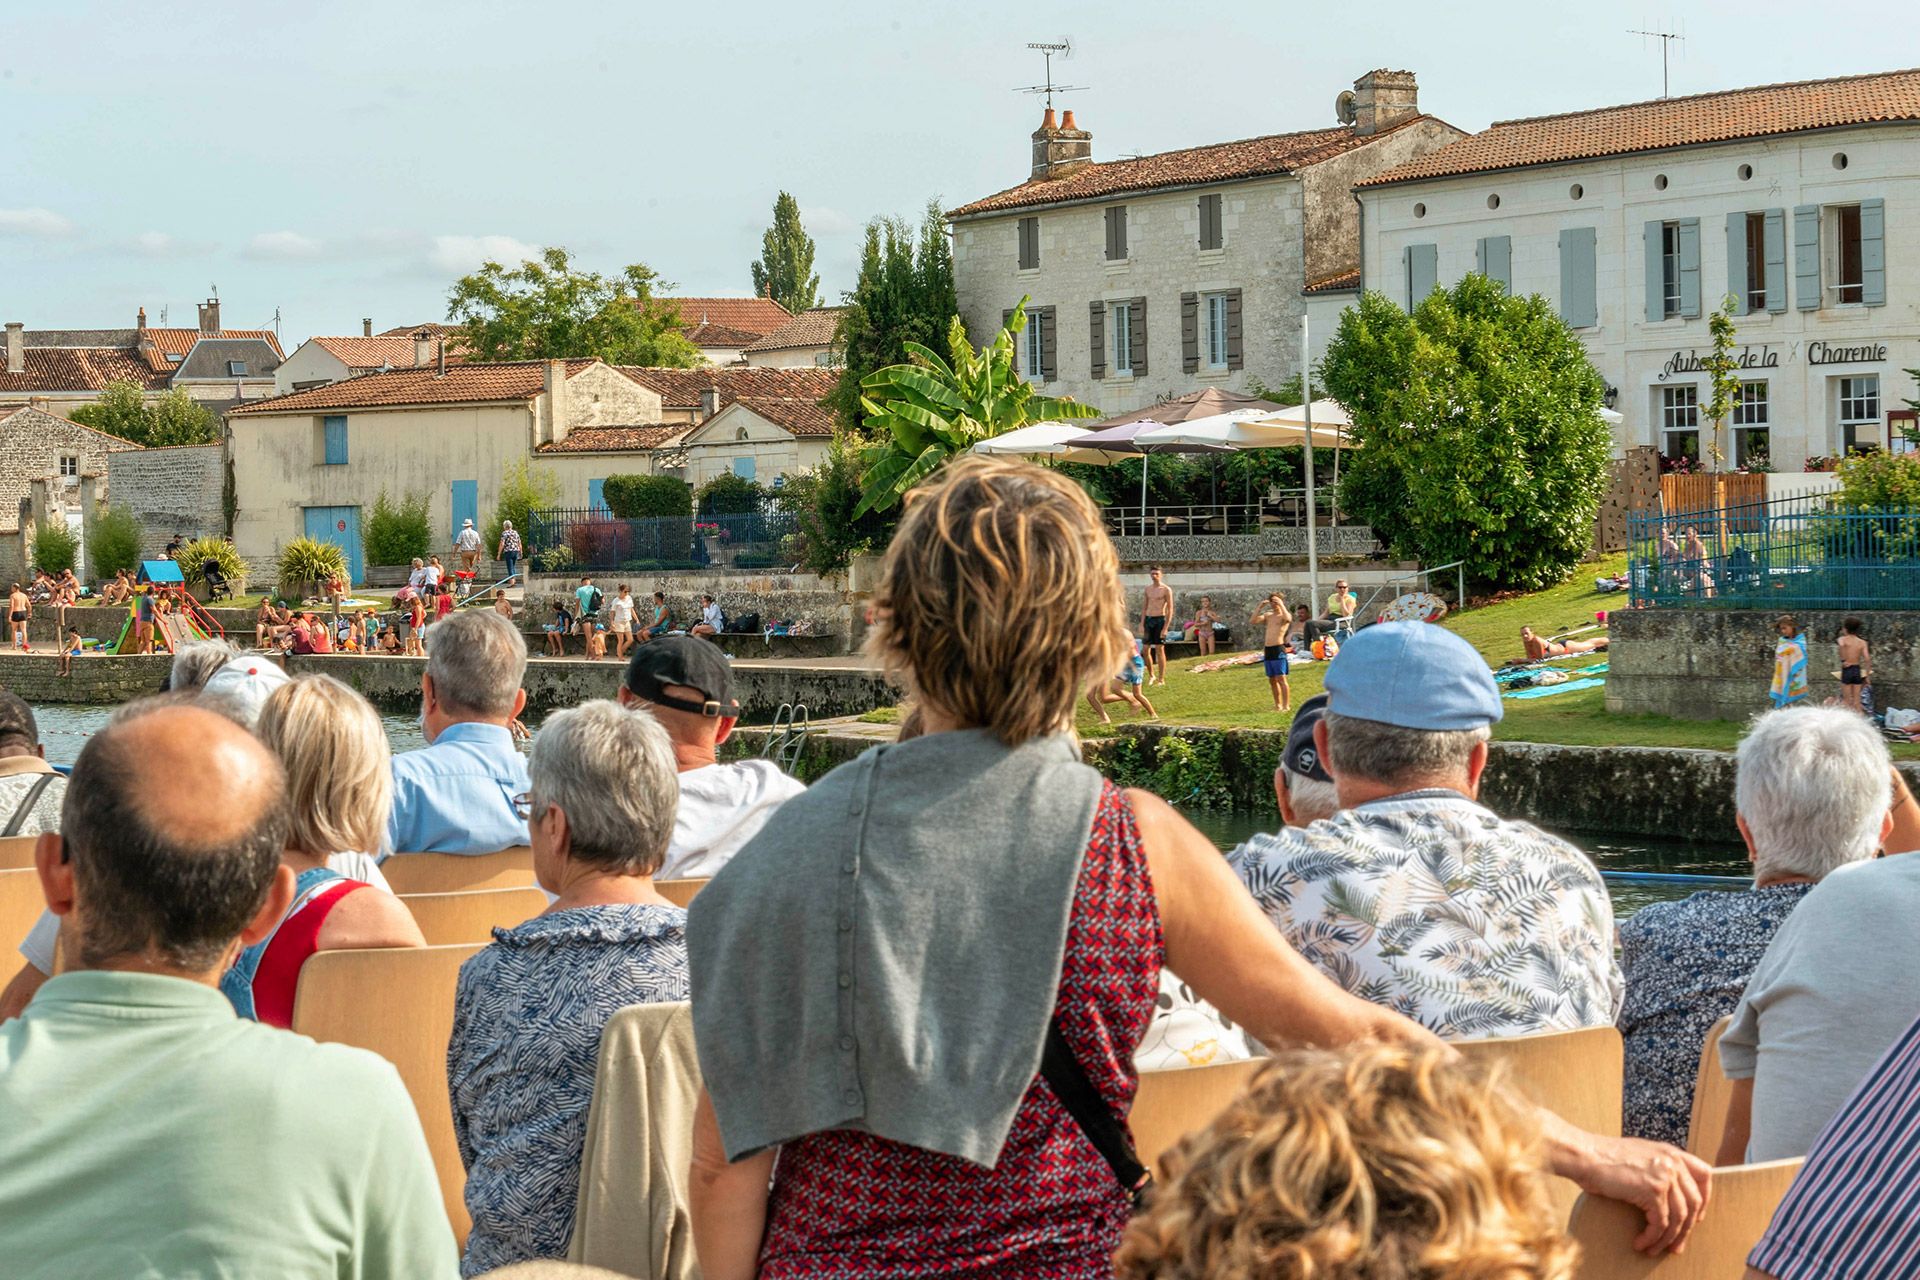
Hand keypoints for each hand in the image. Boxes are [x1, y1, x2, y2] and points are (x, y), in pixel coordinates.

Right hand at [1565, 1132, 1711, 1253]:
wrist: (1585, 1155)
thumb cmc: (1603, 1157)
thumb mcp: (1639, 1154)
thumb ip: (1658, 1166)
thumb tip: (1667, 1194)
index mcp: (1671, 1152)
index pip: (1704, 1174)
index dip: (1704, 1198)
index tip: (1696, 1216)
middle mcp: (1673, 1162)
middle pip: (1694, 1203)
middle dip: (1686, 1229)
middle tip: (1675, 1245)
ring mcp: (1665, 1176)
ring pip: (1680, 1218)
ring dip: (1668, 1238)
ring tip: (1655, 1249)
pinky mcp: (1652, 1191)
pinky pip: (1660, 1223)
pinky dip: (1652, 1238)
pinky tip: (1641, 1243)